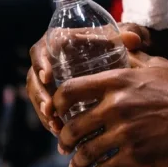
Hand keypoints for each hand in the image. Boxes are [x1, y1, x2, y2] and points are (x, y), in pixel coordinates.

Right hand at [26, 23, 153, 136]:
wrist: (109, 52)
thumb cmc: (109, 42)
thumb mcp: (116, 38)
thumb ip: (126, 35)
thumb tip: (133, 39)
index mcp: (57, 42)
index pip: (40, 51)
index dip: (40, 63)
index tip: (48, 77)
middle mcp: (48, 60)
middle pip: (34, 78)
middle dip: (40, 95)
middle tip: (50, 110)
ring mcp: (48, 79)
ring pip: (37, 96)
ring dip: (43, 112)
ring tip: (56, 126)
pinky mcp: (52, 93)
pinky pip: (45, 106)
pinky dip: (49, 119)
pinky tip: (59, 131)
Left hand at [53, 53, 167, 166]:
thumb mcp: (155, 65)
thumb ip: (132, 59)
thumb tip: (118, 47)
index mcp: (118, 80)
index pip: (71, 91)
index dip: (57, 104)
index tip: (56, 111)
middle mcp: (116, 106)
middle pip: (73, 127)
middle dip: (64, 139)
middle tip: (64, 145)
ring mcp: (126, 132)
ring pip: (86, 152)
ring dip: (76, 162)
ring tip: (76, 166)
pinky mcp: (137, 155)